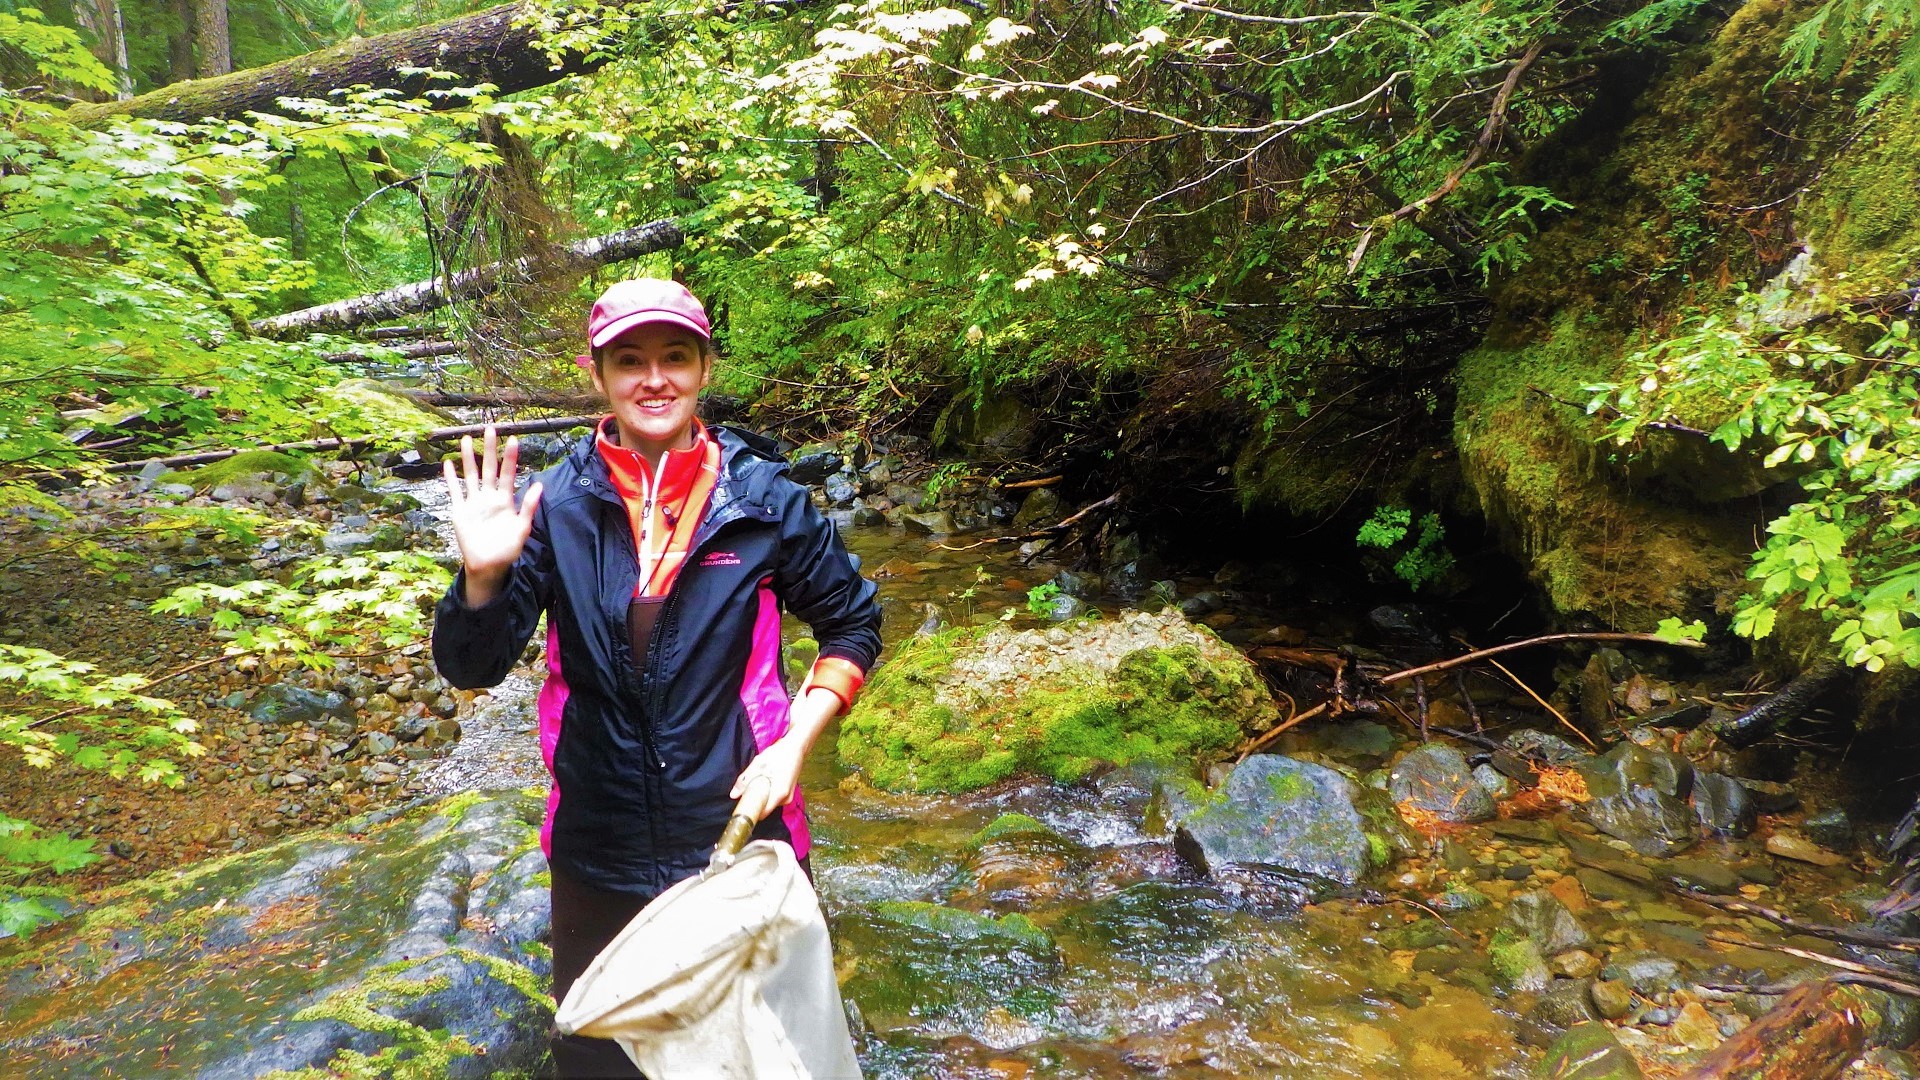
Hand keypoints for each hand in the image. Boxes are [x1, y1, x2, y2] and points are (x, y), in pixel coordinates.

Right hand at [444, 425, 542, 606]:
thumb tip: (540, 485)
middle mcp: (489, 497)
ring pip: (470, 475)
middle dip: (489, 449)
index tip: (513, 439)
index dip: (510, 457)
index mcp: (505, 500)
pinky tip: (448, 464)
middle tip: (490, 428)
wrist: (488, 565)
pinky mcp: (460, 511)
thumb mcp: (522, 528)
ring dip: (468, 458)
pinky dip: (451, 478)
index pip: (508, 473)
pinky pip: (455, 491)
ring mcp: (474, 502)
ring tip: (466, 439)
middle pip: (488, 468)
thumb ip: (529, 506)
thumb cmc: (508, 549)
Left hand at [730, 735, 807, 821]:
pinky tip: (766, 781)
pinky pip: (774, 798)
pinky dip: (768, 792)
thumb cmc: (778, 755)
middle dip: (756, 802)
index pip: (762, 814)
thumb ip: (745, 781)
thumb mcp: (758, 765)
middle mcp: (786, 799)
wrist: (795, 747)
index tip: (742, 805)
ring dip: (762, 796)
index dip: (751, 812)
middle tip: (748, 789)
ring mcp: (789, 797)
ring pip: (770, 803)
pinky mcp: (789, 793)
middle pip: (766, 809)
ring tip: (759, 781)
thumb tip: (733, 795)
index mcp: (779, 795)